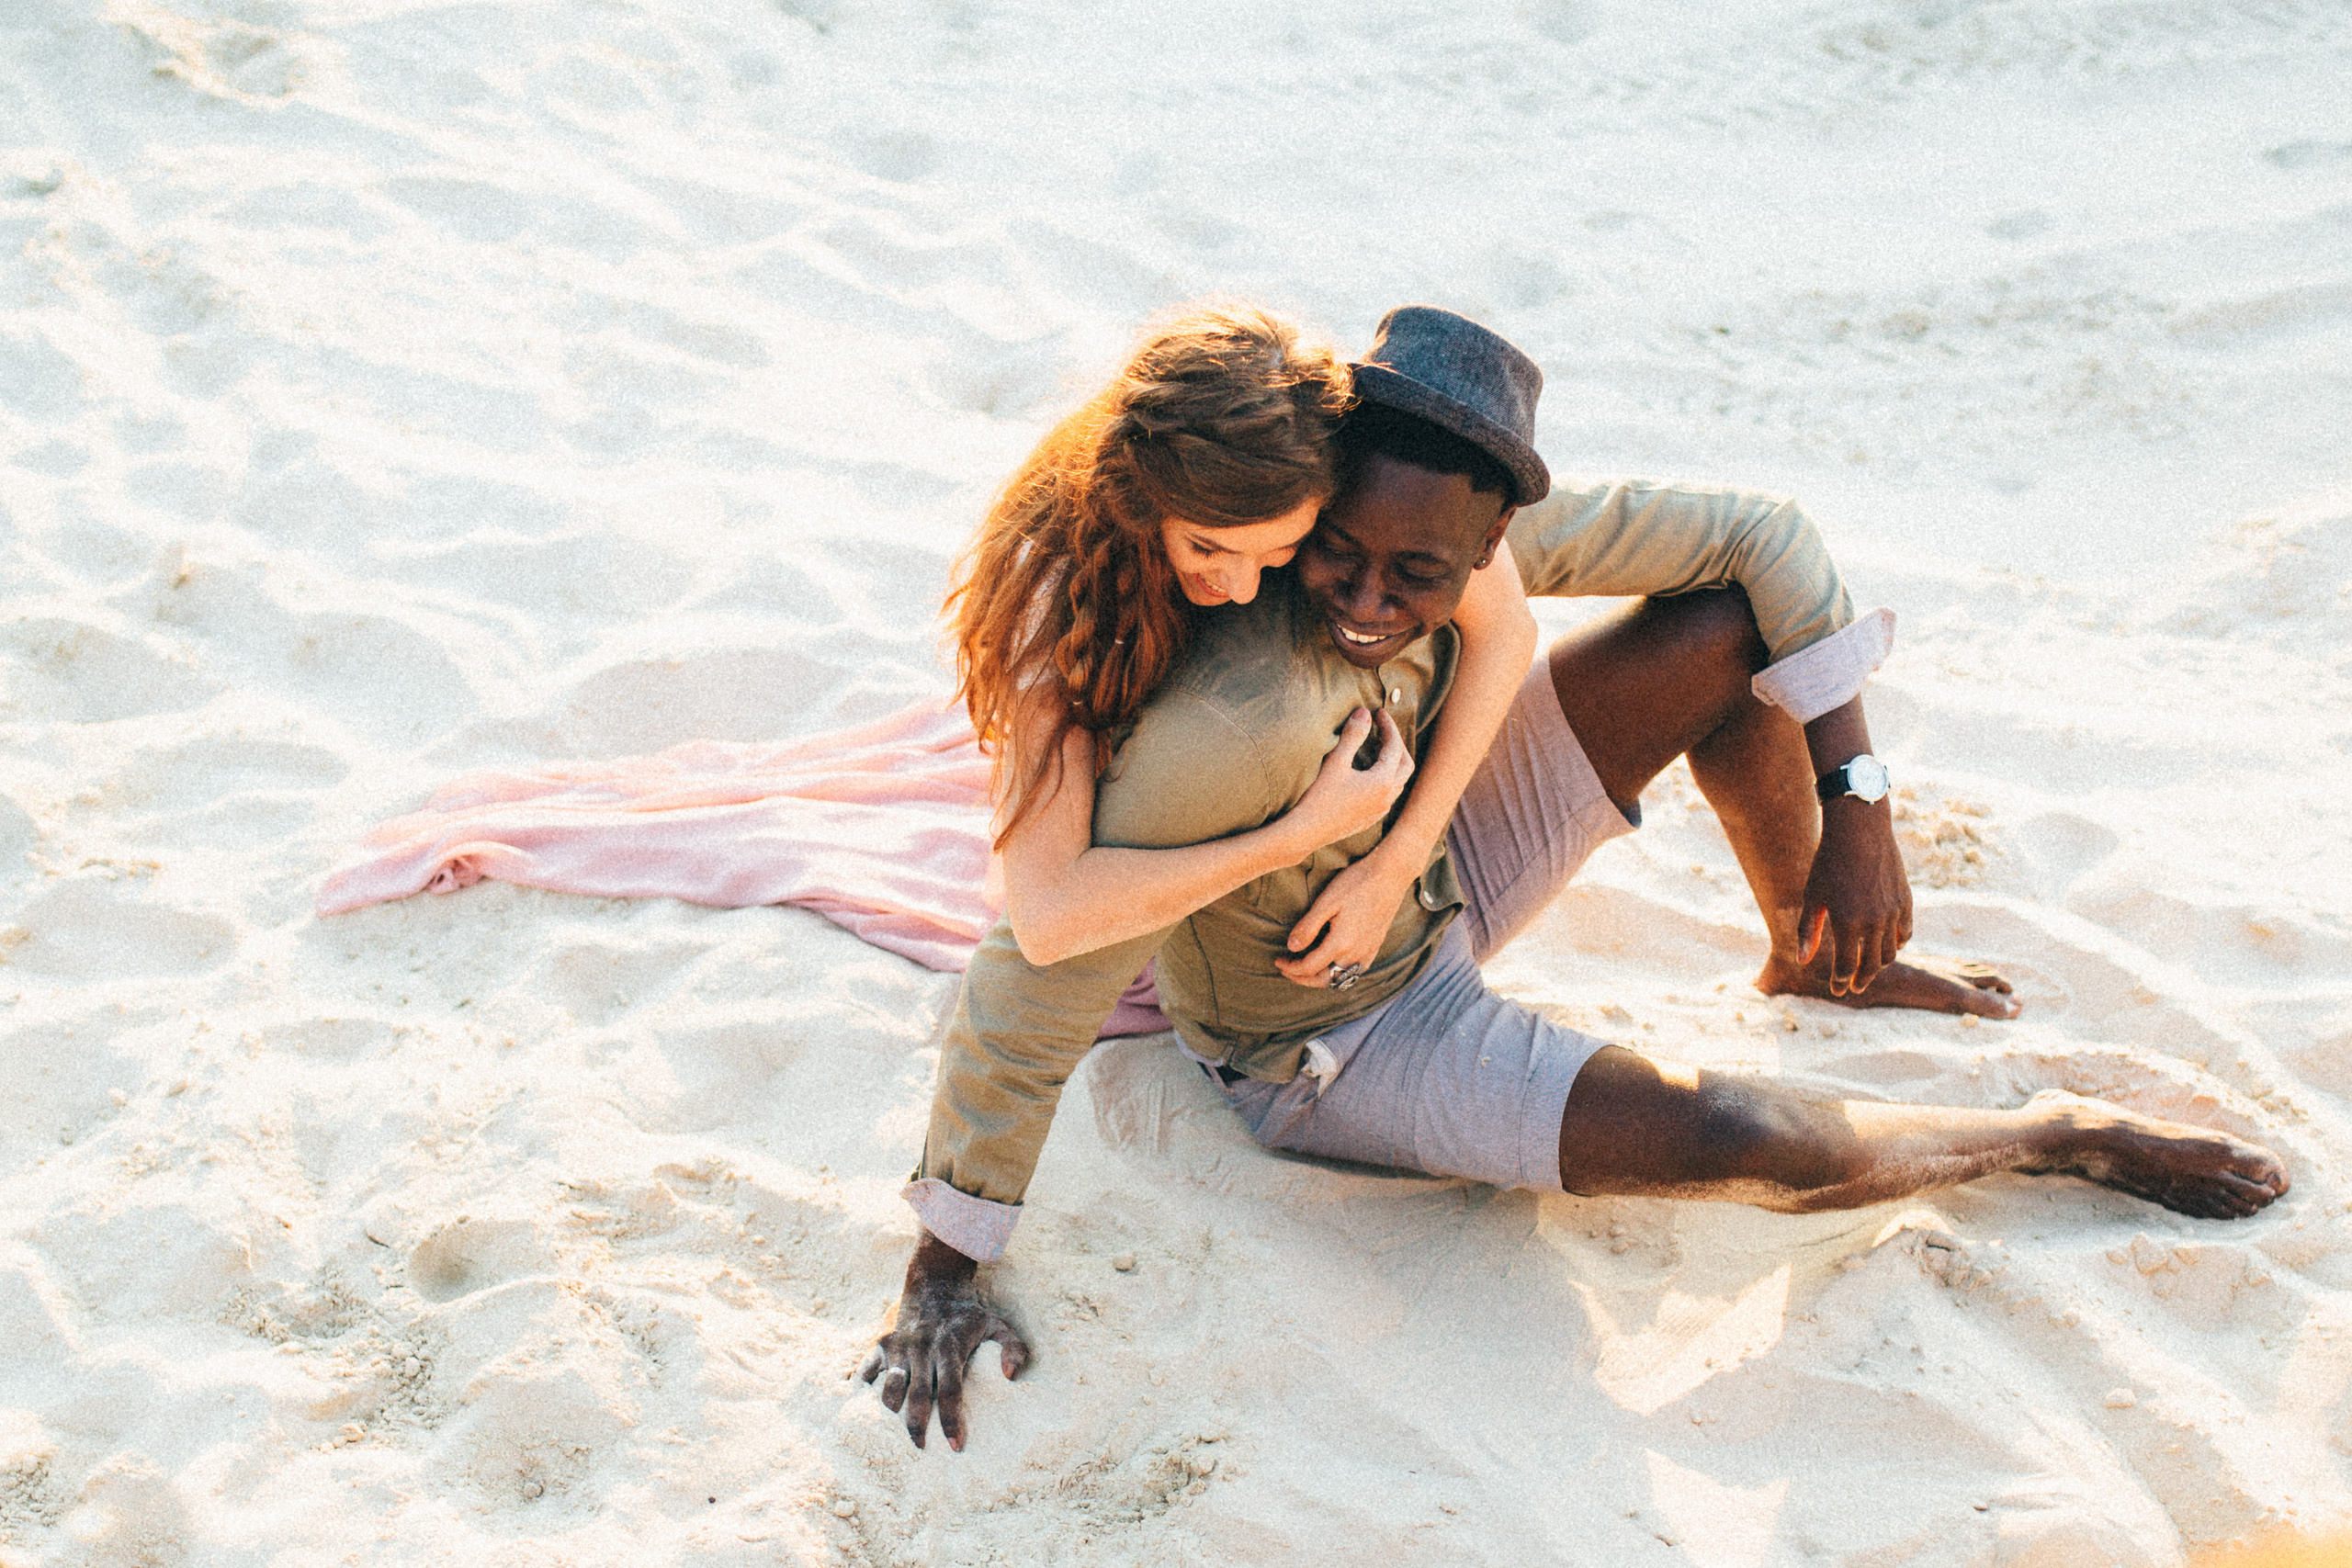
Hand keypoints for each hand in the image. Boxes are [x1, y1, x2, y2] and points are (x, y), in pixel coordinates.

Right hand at [858, 1231, 1027, 1449]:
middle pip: (918, 1395)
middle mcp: (923, 1348)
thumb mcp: (998, 1326)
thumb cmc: (969, 1317)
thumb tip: (1010, 1377)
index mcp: (950, 1348)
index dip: (951, 1421)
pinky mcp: (882, 1343)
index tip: (956, 1446)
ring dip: (892, 1412)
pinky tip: (865, 1410)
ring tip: (894, 1433)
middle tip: (921, 1448)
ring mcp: (900, 1346)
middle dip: (917, 1427)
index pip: (951, 1392)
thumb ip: (1014, 1349)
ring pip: (890, 1387)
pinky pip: (867, 1370)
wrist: (936, 1286)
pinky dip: (864, 1390)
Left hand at [1275, 850, 1416, 987]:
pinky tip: (1332, 963)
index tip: (1278, 961)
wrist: (1390, 874)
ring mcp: (1368, 951)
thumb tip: (1291, 947)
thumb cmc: (1357, 883)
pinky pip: (1356, 970)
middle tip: (1287, 970)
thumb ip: (1308, 927)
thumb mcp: (1327, 902)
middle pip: (1325, 980)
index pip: (1309, 967)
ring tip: (1306, 969)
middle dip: (1303, 978)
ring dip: (1321, 978)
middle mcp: (1356, 953)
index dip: (1291, 968)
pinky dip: (1340, 973)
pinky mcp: (1376, 945)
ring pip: (1341, 978)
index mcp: (1341, 943)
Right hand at [1285, 708, 1412, 853]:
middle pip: (1405, 764)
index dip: (1388, 726)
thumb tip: (1363, 713)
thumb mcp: (1336, 761)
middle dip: (1397, 744)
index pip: (1394, 746)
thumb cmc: (1319, 797)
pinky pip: (1388, 796)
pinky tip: (1370, 777)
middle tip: (1383, 729)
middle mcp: (1387, 797)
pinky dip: (1386, 780)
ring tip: (1377, 749)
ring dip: (1393, 763)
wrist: (1306, 832)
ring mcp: (1379, 811)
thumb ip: (1353, 735)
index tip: (1379, 712)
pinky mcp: (1369, 820)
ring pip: (1398, 782)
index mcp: (1382, 781)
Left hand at [1797, 797, 1913, 995]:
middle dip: (1862, 979)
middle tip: (1855, 987)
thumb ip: (1807, 931)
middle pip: (1872, 964)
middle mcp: (1874, 921)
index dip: (1841, 982)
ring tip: (1869, 968)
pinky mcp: (1906, 900)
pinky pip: (1906, 932)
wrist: (1860, 830)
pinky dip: (1898, 944)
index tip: (1838, 991)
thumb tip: (1802, 961)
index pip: (1846, 966)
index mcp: (1847, 923)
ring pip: (1891, 951)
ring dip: (1880, 964)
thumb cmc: (1828, 862)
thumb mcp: (1812, 896)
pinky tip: (1889, 946)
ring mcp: (1893, 912)